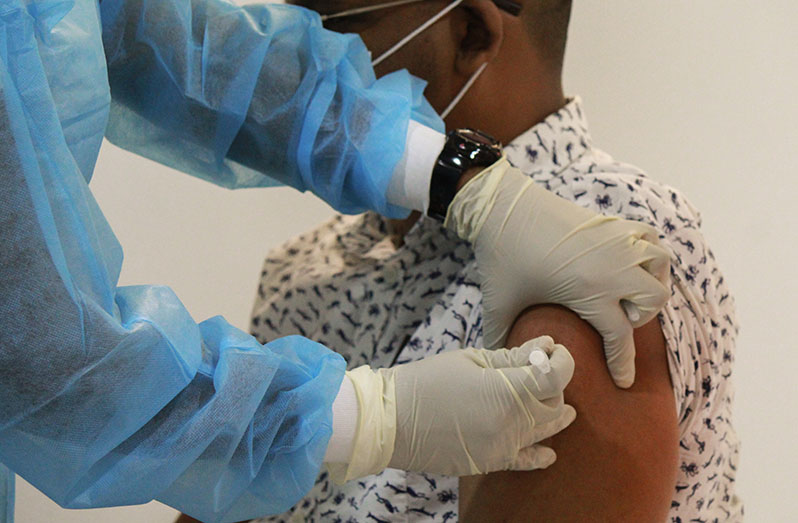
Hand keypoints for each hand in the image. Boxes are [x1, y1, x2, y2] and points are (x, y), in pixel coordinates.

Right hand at [328, 336, 575, 481]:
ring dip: (554, 414)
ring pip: (545, 431)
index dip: (563, 360)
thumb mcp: (472, 359)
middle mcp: (511, 424)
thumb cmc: (427, 381)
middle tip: (544, 369)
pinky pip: (524, 461)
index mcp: (507, 392)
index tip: (556, 350)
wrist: (390, 420)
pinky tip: (550, 452)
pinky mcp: (489, 462)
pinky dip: (540, 455)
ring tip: (561, 405)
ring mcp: (501, 447)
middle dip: (556, 384)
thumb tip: (547, 347)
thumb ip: (514, 356)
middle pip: (553, 404)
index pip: (555, 377)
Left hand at [446, 158, 669, 387]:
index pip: (621, 336)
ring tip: (627, 290)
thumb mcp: (499, 302)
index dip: (623, 363)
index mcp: (590, 290)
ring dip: (650, 283)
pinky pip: (650, 237)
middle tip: (616, 319)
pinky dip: (649, 253)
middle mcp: (613, 266)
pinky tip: (630, 262)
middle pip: (653, 301)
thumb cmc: (502, 256)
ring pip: (660, 266)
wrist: (503, 206)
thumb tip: (494, 362)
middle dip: (640, 317)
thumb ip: (499, 335)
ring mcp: (618, 240)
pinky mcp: (613, 221)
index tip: (624, 381)